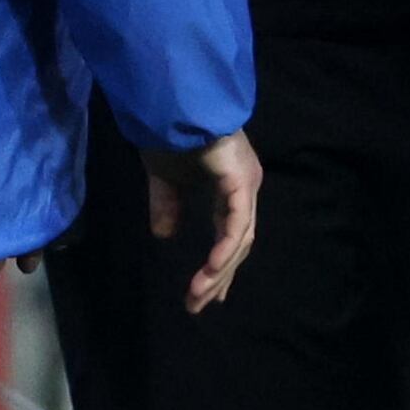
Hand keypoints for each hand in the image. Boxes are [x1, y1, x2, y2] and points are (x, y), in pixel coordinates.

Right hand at [145, 131, 261, 311]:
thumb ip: (167, 206)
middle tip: (199, 305)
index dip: (221, 264)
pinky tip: (211, 271)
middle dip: (219, 277)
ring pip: (239, 239)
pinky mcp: (240, 180)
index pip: (232, 233)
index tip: (208, 292)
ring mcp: (246, 183)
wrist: (170, 104)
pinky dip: (225, 249)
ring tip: (197, 296)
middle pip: (238, 243)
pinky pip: (236, 224)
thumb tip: (164, 236)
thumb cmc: (168, 133)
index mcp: (231, 185)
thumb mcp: (164, 179)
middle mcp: (245, 187)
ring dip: (219, 271)